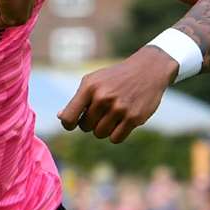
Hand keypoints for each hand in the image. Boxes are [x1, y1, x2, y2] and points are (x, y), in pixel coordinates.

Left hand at [57, 47, 178, 143]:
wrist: (147, 70)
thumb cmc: (115, 78)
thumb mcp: (93, 81)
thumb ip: (77, 100)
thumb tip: (61, 117)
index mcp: (89, 87)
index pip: (68, 118)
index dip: (68, 124)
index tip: (73, 123)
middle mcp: (103, 97)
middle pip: (85, 127)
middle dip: (91, 123)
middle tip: (101, 112)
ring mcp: (119, 108)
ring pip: (100, 134)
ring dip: (104, 128)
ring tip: (112, 115)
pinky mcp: (133, 118)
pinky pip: (116, 139)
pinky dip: (116, 134)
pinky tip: (122, 121)